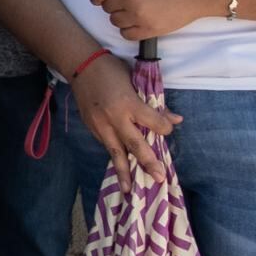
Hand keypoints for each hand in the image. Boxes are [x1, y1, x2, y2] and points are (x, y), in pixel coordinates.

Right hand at [72, 53, 176, 183]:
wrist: (79, 65)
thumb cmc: (111, 70)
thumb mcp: (135, 81)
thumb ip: (154, 104)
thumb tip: (176, 120)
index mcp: (128, 103)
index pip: (153, 122)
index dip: (164, 128)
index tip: (168, 130)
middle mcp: (114, 118)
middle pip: (135, 145)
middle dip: (148, 162)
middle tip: (159, 177)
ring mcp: (100, 125)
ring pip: (115, 152)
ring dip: (124, 172)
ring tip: (130, 190)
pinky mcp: (91, 128)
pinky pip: (106, 145)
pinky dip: (115, 156)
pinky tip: (121, 169)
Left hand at [88, 0, 222, 42]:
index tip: (99, 1)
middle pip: (107, 8)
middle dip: (115, 6)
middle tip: (129, 4)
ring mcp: (138, 15)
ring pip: (115, 22)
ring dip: (122, 18)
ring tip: (136, 13)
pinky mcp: (148, 29)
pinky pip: (126, 34)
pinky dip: (129, 30)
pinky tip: (138, 24)